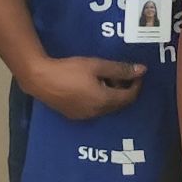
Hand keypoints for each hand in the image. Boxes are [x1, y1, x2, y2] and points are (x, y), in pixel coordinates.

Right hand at [22, 55, 146, 120]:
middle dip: (124, 90)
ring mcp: (83, 116)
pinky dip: (100, 99)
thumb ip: (121, 69)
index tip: (137, 73)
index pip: (129, 97)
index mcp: (104, 101)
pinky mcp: (73, 115)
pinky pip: (94, 109)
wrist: (39, 79)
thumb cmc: (70, 70)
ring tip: (106, 78)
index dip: (136, 85)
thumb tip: (142, 70)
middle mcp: (96, 113)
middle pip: (119, 104)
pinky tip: (93, 86)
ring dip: (112, 95)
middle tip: (121, 74)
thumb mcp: (97, 66)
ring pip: (106, 107)